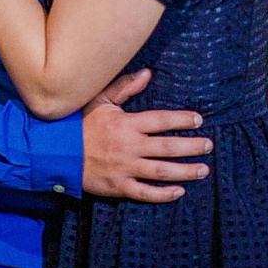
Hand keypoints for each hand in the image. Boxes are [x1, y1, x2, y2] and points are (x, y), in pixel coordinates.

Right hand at [81, 68, 211, 201]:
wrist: (58, 152)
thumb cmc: (80, 123)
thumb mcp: (100, 99)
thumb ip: (125, 87)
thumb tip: (148, 73)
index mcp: (126, 124)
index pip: (161, 120)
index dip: (182, 120)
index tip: (199, 120)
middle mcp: (129, 146)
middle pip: (167, 147)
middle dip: (191, 146)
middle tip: (209, 146)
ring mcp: (125, 169)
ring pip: (161, 171)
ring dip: (185, 171)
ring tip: (203, 170)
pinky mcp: (118, 187)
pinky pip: (145, 193)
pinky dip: (163, 194)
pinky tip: (179, 192)